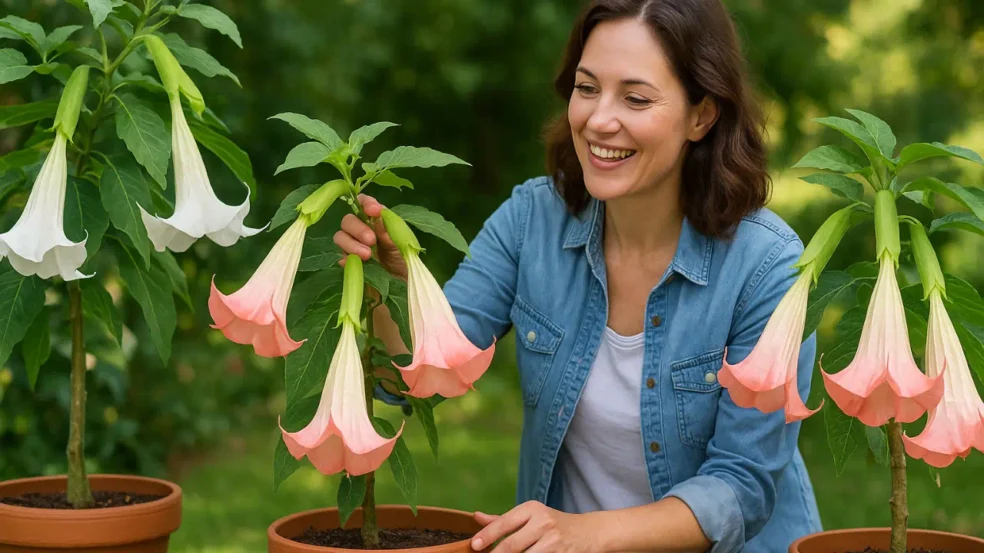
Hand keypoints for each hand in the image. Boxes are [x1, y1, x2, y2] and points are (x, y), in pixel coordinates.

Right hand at [333, 194, 407, 279]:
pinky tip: (359, 263)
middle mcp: (361, 228)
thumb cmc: (403, 255)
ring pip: (340, 237)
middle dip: (358, 228)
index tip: (373, 211)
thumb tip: (376, 218)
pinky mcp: (350, 261)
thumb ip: (388, 228)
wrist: (402, 279)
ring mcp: (353, 244)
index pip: (363, 202)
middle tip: (371, 240)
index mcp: (374, 219)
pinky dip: (347, 258)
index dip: (365, 203)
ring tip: (368, 255)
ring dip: (352, 244)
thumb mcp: (401, 240)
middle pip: (348, 220)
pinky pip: (341, 256)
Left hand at [471, 501, 602, 552]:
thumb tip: (476, 517)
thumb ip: (503, 520)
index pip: (505, 523)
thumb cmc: (553, 524)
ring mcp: (554, 542)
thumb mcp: (531, 516)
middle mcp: (544, 523)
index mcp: (532, 509)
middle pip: (511, 546)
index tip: (474, 545)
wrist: (588, 532)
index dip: (487, 535)